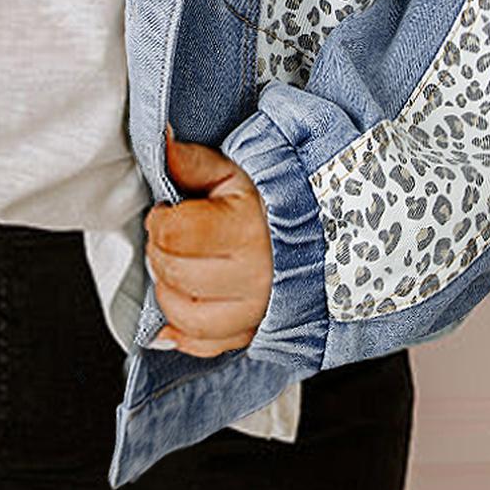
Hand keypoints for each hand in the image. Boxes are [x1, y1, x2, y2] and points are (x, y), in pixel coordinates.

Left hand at [144, 125, 273, 356]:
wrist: (328, 231)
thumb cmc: (279, 198)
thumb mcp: (237, 169)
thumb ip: (192, 161)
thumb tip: (160, 143)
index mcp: (247, 230)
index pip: (173, 234)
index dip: (160, 220)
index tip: (168, 211)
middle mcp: (254, 279)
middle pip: (173, 273)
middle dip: (160, 250)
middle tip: (171, 234)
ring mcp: (256, 312)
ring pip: (183, 316)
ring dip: (168, 289)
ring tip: (179, 264)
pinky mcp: (254, 335)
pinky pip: (203, 346)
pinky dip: (182, 329)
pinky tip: (183, 302)